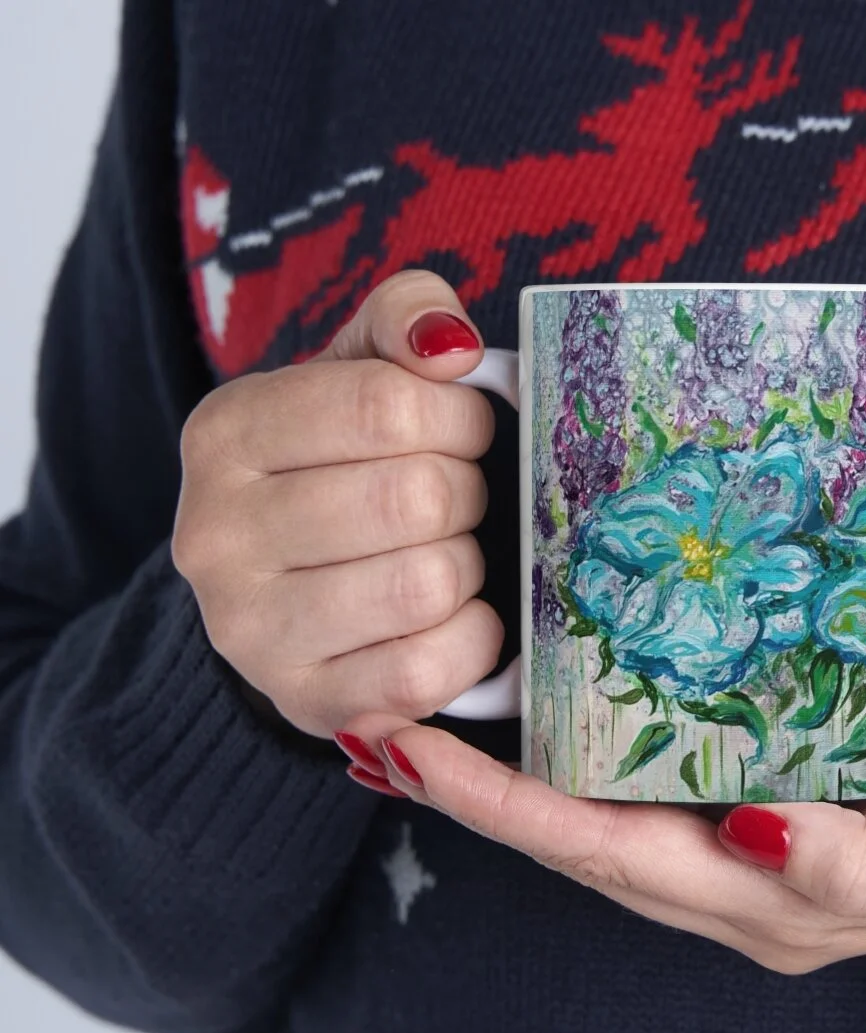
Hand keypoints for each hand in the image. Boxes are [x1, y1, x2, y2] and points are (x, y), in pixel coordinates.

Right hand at [173, 271, 502, 741]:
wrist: (285, 590)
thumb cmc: (338, 468)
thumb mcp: (357, 371)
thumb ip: (404, 320)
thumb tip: (451, 346)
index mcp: (226, 434)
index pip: (386, 406)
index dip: (459, 418)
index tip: (463, 431)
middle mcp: (217, 536)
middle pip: (415, 498)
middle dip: (466, 493)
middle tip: (456, 499)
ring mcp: (252, 631)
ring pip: (426, 584)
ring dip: (466, 566)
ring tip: (445, 554)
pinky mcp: (307, 701)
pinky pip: (426, 671)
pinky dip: (470, 639)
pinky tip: (454, 617)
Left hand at [369, 688, 865, 972]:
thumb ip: (864, 857)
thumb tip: (754, 837)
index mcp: (776, 899)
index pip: (607, 854)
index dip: (503, 809)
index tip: (409, 752)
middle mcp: (741, 875)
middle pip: (580, 838)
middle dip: (476, 791)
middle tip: (382, 723)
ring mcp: (751, 835)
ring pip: (605, 808)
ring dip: (515, 772)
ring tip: (432, 716)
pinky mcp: (774, 785)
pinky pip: (655, 771)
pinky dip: (585, 744)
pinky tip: (551, 704)